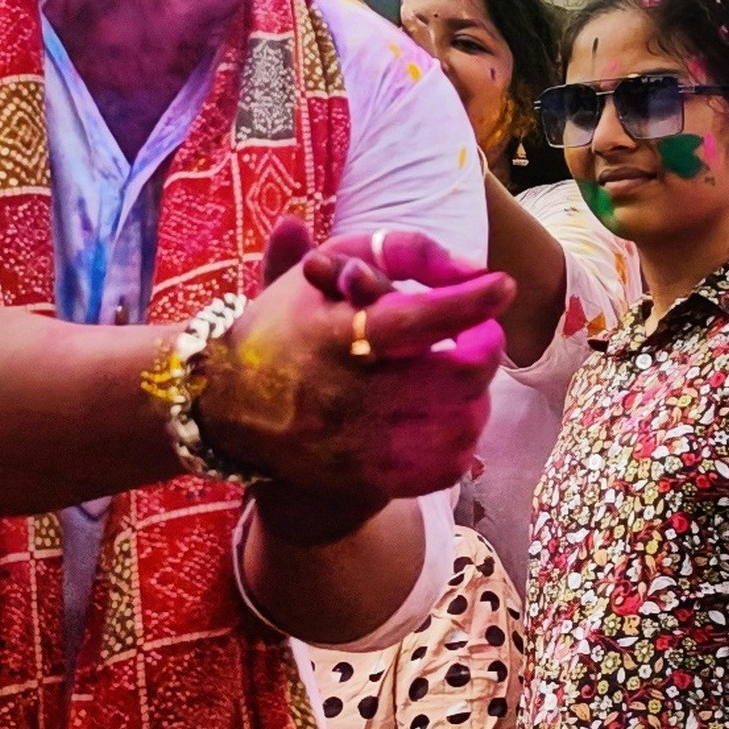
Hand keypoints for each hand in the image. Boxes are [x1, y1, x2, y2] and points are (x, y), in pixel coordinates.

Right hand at [198, 223, 512, 526]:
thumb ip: (384, 252)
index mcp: (335, 333)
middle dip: (485, 350)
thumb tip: (462, 261)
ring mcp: (358, 442)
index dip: (468, 302)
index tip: (502, 285)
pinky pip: (441, 469)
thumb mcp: (318, 273)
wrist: (226, 403)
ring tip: (466, 377)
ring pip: (458, 427)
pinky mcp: (364, 477)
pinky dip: (462, 442)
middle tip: (483, 334)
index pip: (417, 318)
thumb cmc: (284, 325)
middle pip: (454, 378)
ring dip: (478, 397)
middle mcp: (347, 392)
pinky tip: (453, 418)